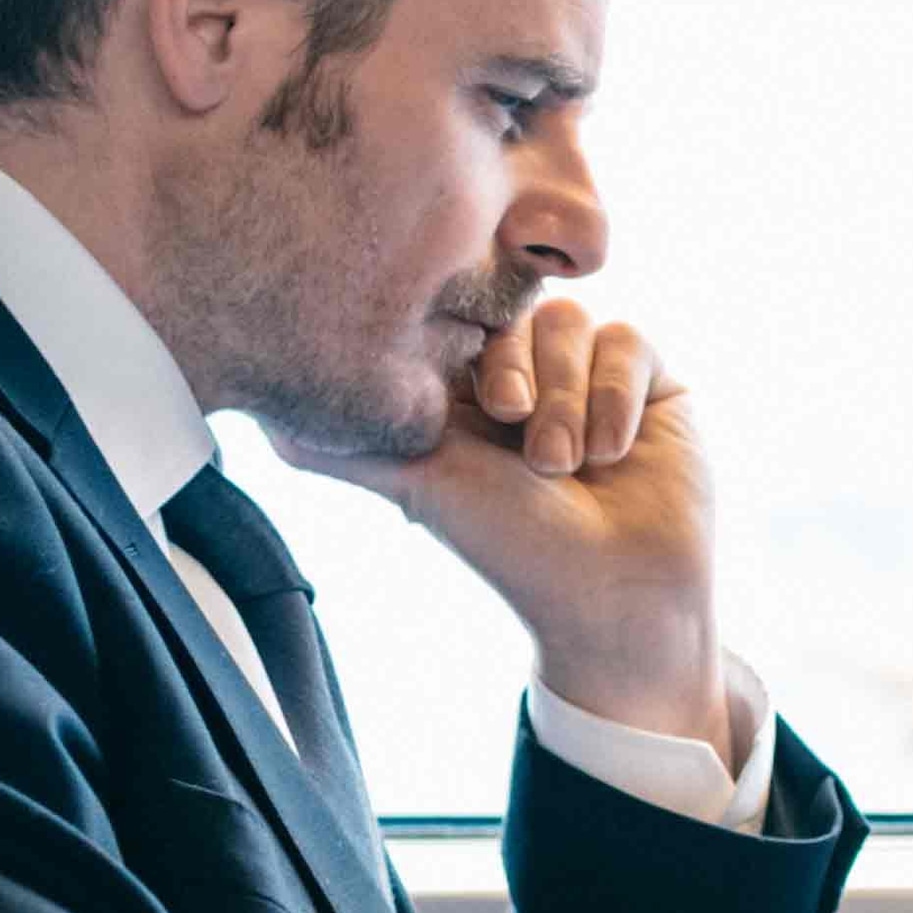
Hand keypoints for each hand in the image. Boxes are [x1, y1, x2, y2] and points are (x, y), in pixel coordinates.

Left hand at [273, 296, 731, 758]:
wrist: (617, 598)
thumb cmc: (514, 551)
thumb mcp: (418, 487)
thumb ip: (347, 448)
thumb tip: (263, 421)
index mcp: (466, 390)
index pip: (456, 318)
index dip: (469, 350)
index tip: (483, 411)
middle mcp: (527, 372)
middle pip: (516, 313)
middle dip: (525, 382)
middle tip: (528, 449)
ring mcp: (588, 373)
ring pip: (572, 322)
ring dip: (569, 400)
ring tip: (569, 467)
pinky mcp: (650, 379)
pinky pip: (629, 339)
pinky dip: (617, 399)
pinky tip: (614, 452)